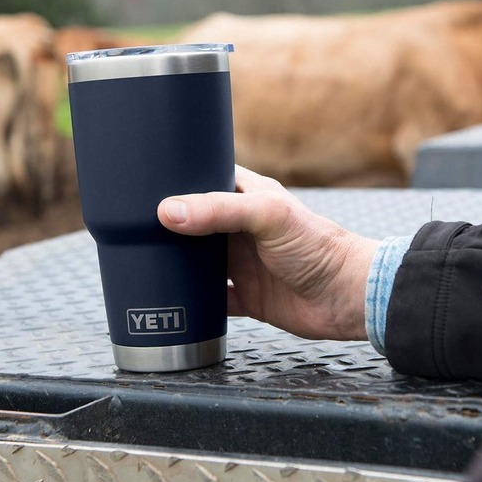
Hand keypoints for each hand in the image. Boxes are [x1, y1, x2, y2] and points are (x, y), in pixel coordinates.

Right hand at [157, 166, 379, 340]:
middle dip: (171, 226)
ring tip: (143, 261)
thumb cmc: (319, 246)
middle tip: (134, 227)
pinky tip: (174, 300)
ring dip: (178, 264)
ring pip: (199, 262)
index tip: (146, 183)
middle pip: (196, 224)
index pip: (207, 180)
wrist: (348, 298)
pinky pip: (212, 299)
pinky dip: (194, 301)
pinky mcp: (247, 297)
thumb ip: (219, 210)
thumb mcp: (268, 216)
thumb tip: (168, 211)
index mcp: (248, 198)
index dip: (180, 180)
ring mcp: (243, 264)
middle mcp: (241, 230)